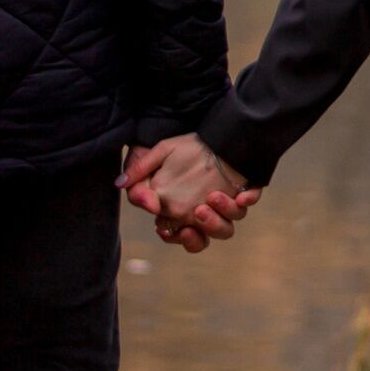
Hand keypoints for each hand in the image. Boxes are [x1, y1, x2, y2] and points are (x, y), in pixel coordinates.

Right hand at [123, 135, 254, 251]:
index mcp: (181, 211)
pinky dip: (246, 201)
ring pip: (226, 229)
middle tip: (195, 214)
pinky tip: (241, 195)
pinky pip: (248, 202)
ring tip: (212, 198)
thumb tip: (120, 183)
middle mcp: (204, 215)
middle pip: (202, 240)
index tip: (166, 227)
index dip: (172, 235)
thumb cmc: (184, 148)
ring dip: (219, 220)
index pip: (175, 235)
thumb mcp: (159, 155)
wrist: (212, 131)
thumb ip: (139, 171)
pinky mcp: (244, 192)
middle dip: (197, 236)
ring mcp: (225, 206)